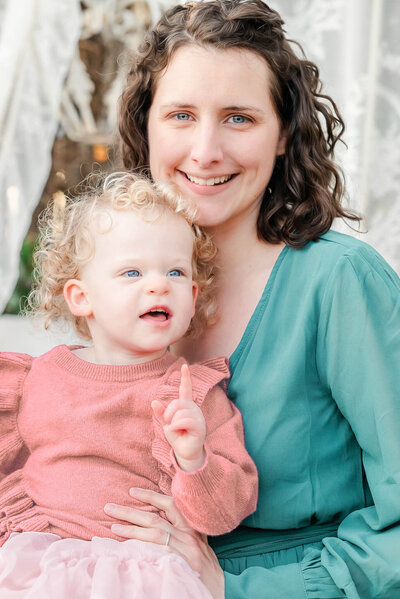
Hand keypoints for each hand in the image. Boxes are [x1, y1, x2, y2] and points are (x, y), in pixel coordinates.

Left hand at [104, 488, 224, 598]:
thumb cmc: (208, 569)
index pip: (171, 505)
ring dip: (131, 529)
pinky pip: (156, 554)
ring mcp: (182, 551)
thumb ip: (184, 532)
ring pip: (153, 534)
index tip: (132, 491)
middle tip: (110, 507)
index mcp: (192, 528)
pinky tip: (126, 549)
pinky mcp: (178, 565)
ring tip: (113, 526)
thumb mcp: (200, 545)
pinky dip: (141, 549)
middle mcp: (187, 536)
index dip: (151, 496)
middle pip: (155, 519)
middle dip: (130, 512)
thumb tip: (161, 520)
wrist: (224, 589)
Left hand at [152, 364, 205, 470]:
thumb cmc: (177, 437)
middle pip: (176, 403)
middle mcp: (194, 408)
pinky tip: (179, 433)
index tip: (185, 365)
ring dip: (173, 423)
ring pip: (179, 413)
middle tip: (172, 425)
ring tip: (178, 431)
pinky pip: (183, 421)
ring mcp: (198, 417)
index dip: (185, 377)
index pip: (186, 389)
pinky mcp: (199, 426)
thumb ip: (161, 413)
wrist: (185, 453)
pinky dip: (176, 427)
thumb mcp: (166, 423)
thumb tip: (153, 401)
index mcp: (186, 405)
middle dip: (168, 415)